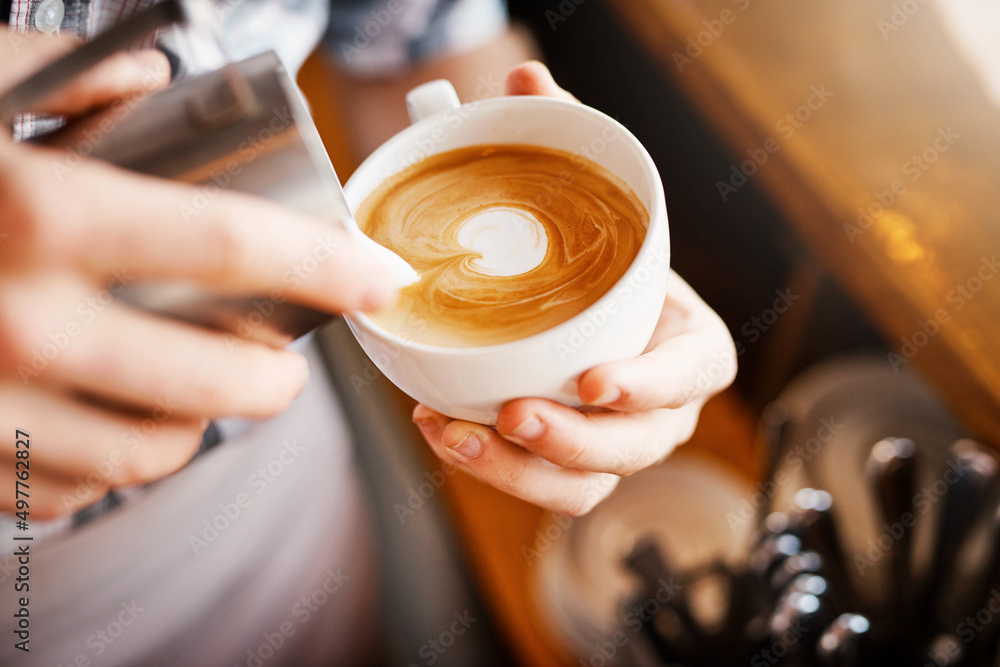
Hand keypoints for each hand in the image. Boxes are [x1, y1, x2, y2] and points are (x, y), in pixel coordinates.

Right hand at [0, 32, 397, 517]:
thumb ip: (62, 76)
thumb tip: (156, 75)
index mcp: (34, 217)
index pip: (232, 249)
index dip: (329, 266)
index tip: (382, 279)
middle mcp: (15, 326)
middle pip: (215, 381)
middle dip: (277, 380)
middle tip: (286, 360)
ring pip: (152, 452)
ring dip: (200, 426)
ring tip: (203, 393)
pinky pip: (70, 488)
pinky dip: (113, 463)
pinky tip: (114, 425)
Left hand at [413, 62, 736, 515]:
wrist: (585, 308)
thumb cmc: (603, 265)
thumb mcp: (593, 204)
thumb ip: (570, 145)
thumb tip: (528, 80)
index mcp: (685, 341)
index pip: (696, 372)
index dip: (652, 384)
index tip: (594, 378)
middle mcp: (657, 401)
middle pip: (639, 443)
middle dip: (577, 438)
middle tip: (515, 413)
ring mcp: (616, 439)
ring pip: (589, 482)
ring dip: (524, 471)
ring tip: (458, 431)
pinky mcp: (569, 461)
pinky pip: (544, 486)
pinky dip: (495, 470)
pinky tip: (444, 428)